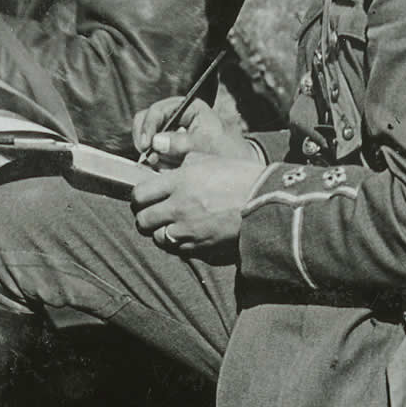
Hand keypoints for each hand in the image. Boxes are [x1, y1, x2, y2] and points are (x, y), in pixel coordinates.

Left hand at [129, 151, 261, 259]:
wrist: (267, 202)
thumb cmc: (240, 176)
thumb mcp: (208, 158)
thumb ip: (180, 160)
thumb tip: (159, 159)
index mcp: (179, 182)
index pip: (140, 194)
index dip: (138, 197)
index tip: (144, 197)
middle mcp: (179, 207)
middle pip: (143, 220)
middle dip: (145, 216)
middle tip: (153, 212)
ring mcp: (189, 230)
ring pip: (157, 238)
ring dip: (160, 232)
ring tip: (169, 225)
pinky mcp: (201, 246)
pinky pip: (177, 249)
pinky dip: (177, 243)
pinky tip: (186, 234)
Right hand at [133, 93, 260, 165]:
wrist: (237, 166)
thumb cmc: (227, 151)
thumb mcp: (206, 145)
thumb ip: (182, 143)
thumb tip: (156, 143)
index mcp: (187, 107)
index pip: (158, 110)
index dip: (148, 126)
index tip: (146, 144)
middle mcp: (176, 116)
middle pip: (146, 119)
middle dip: (143, 136)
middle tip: (145, 154)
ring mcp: (170, 131)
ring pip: (145, 135)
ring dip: (146, 149)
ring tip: (154, 163)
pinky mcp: (167, 147)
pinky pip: (151, 150)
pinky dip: (151, 158)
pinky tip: (158, 167)